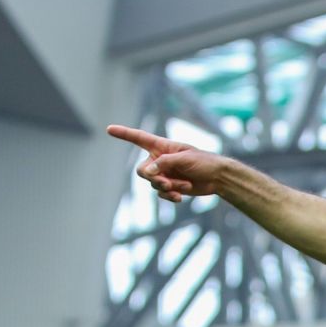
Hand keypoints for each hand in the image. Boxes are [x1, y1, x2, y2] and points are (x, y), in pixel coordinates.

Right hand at [107, 125, 227, 202]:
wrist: (217, 178)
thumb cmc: (204, 162)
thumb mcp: (184, 159)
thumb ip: (165, 163)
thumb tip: (148, 172)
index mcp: (162, 146)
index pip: (138, 138)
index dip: (124, 134)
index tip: (109, 129)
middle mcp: (160, 159)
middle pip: (142, 171)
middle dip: (154, 178)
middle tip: (167, 183)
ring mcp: (164, 174)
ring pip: (153, 184)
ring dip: (168, 187)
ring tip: (184, 185)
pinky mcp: (170, 186)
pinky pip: (161, 194)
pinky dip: (170, 196)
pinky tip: (181, 197)